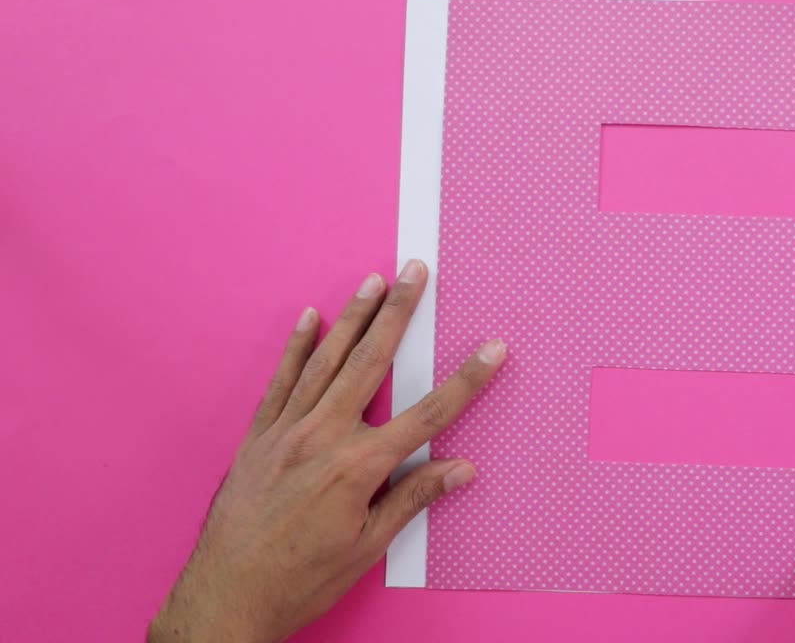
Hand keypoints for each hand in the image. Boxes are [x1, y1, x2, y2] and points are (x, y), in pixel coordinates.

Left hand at [149, 260, 504, 642]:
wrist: (226, 597)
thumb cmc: (300, 580)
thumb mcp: (367, 547)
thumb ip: (413, 499)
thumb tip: (459, 470)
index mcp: (359, 466)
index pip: (428, 413)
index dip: (467, 380)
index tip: (492, 349)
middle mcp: (323, 437)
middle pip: (372, 362)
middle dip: (399, 312)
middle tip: (415, 271)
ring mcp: (287, 432)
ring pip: (327, 361)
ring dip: (353, 317)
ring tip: (373, 281)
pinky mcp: (258, 437)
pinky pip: (281, 381)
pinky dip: (296, 348)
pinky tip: (310, 319)